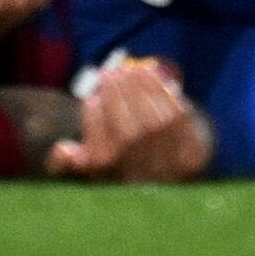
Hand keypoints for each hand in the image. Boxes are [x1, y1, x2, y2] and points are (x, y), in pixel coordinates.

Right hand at [51, 55, 213, 182]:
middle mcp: (142, 181)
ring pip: (153, 124)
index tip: (91, 99)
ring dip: (140, 89)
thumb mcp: (88, 168)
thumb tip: (62, 150)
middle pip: (128, 136)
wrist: (169, 178)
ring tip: (131, 69)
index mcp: (115, 186)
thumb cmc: (120, 164)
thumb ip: (65, 162)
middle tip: (111, 72)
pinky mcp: (192, 157)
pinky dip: (164, 93)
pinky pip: (177, 119)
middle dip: (117, 98)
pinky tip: (152, 75)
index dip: (93, 120)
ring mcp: (171, 168)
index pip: (99, 152)